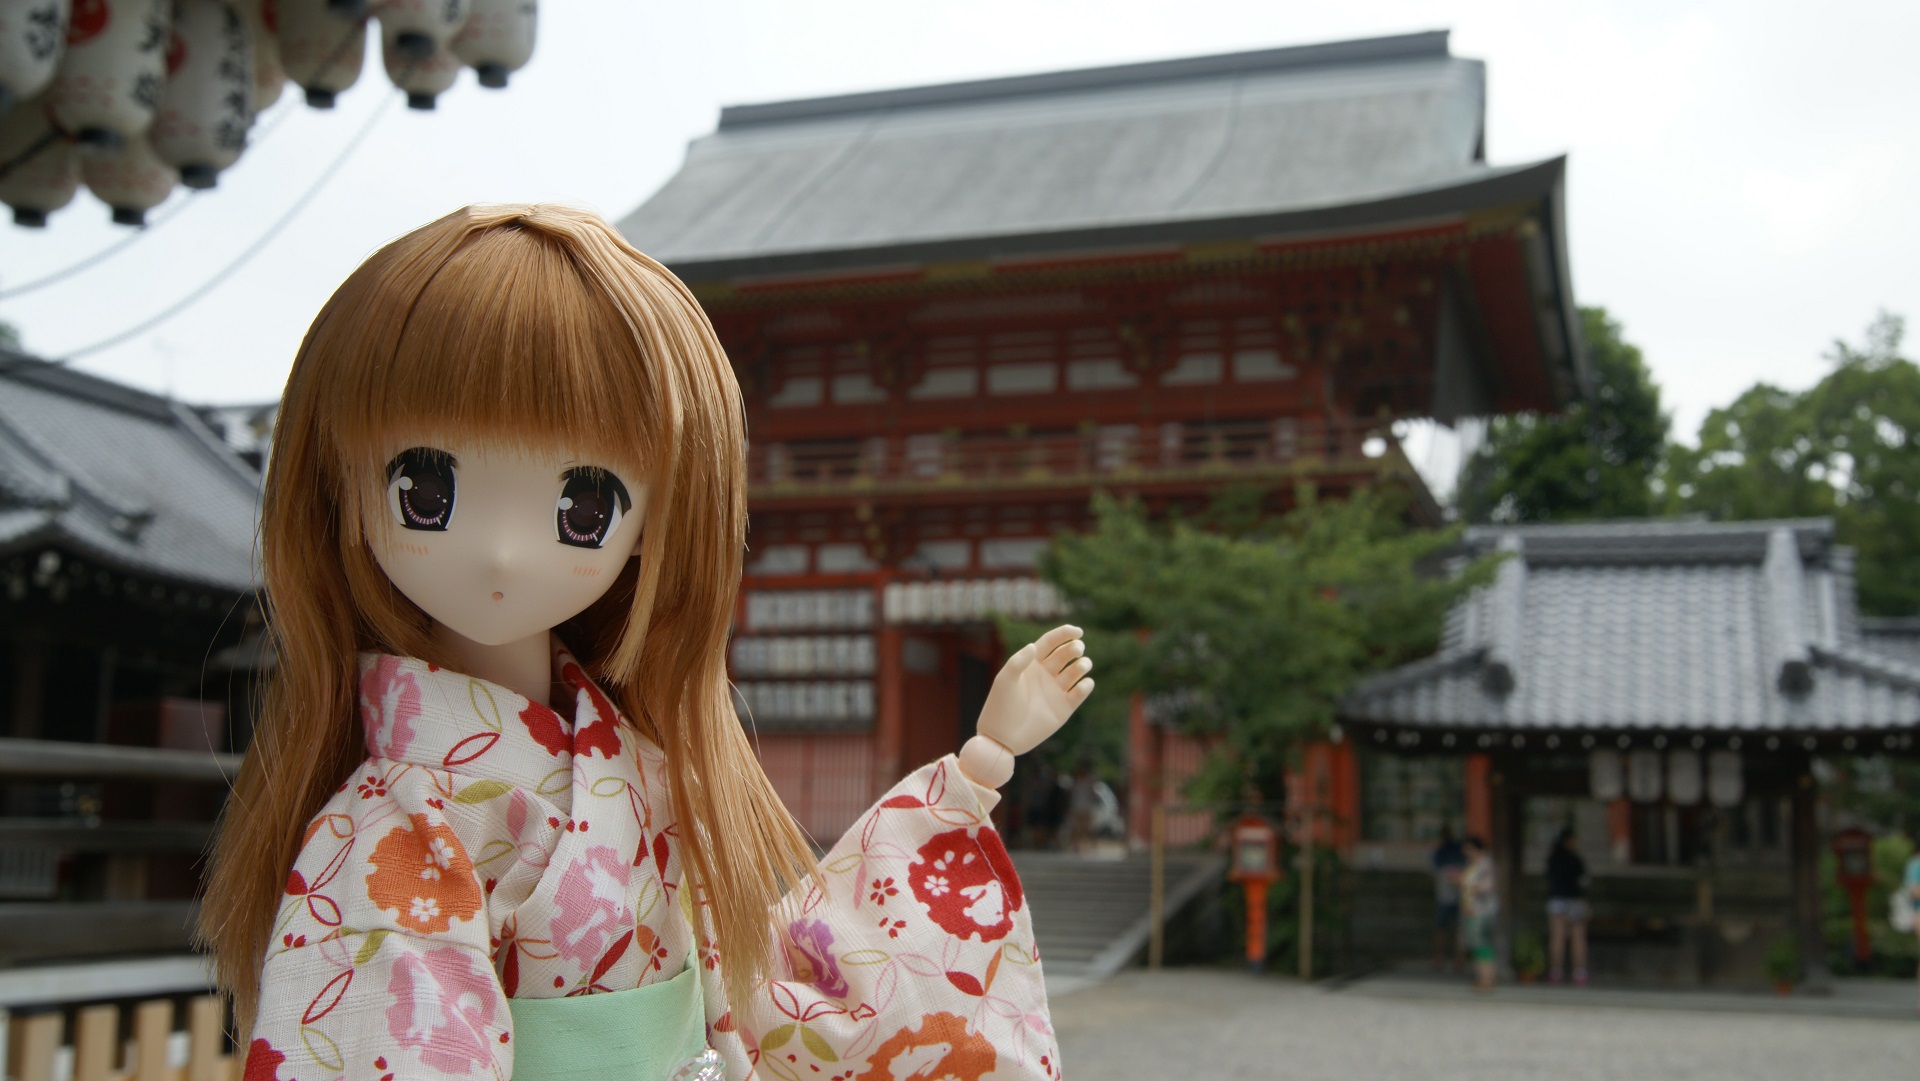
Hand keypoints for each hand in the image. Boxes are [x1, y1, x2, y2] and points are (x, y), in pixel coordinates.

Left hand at [976, 625, 1093, 755]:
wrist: (1002, 738)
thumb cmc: (1000, 706)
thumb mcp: (1005, 680)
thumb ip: (1018, 661)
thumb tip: (1034, 646)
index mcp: (1031, 663)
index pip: (1051, 643)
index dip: (1065, 634)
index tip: (1078, 631)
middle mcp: (1045, 675)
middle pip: (1066, 654)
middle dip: (1075, 648)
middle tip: (1077, 650)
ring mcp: (1056, 691)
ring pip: (1076, 671)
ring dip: (1082, 665)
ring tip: (1082, 665)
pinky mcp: (1064, 708)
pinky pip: (1080, 693)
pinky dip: (1085, 686)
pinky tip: (1083, 684)